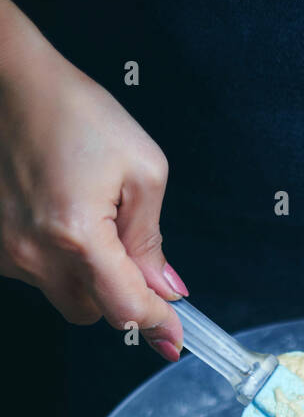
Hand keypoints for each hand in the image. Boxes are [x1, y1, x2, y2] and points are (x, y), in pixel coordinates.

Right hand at [0, 23, 184, 357]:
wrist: (6, 80)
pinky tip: (59, 217)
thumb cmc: (71, 111)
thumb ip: (152, 239)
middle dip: (120, 291)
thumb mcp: (141, 168)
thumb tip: (165, 287)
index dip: (157, 324)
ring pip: (65, 296)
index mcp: (77, 234)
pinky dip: (58, 260)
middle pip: (96, 312)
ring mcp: (7, 253)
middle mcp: (34, 252)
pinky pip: (37, 275)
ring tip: (87, 218)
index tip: (174, 336)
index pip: (126, 308)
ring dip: (87, 275)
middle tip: (127, 248)